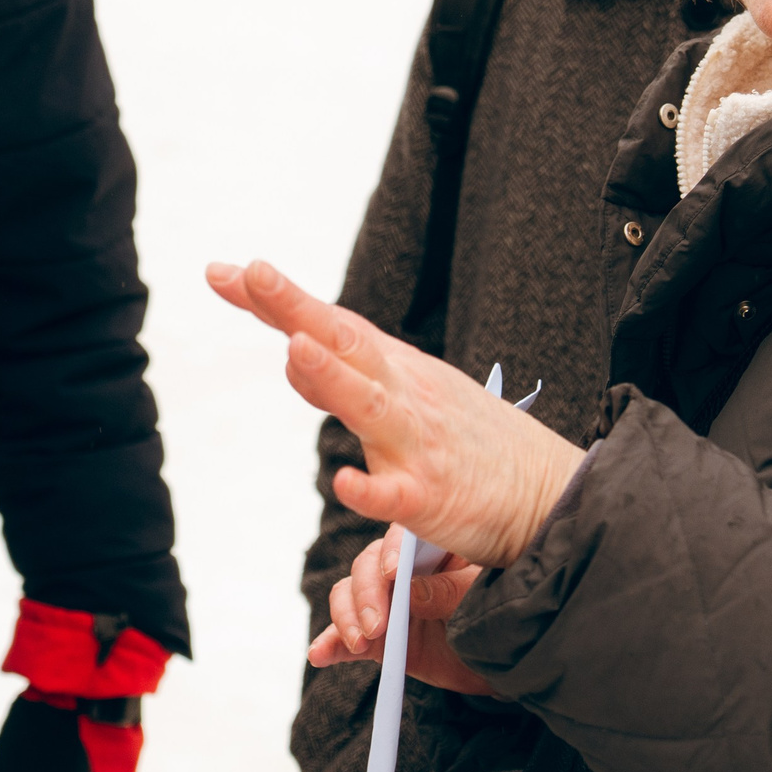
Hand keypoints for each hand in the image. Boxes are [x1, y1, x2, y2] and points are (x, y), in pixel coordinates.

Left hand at [206, 259, 583, 569]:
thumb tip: (291, 348)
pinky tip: (345, 484)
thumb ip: (345, 375)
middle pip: (345, 343)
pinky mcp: (432, 500)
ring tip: (294, 349)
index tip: (222, 271)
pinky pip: (395, 496)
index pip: (328, 324)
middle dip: (297, 308)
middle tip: (255, 272)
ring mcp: (417, 445)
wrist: (548, 491)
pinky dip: (370, 490)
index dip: (275, 300)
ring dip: (331, 377)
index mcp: (396, 369)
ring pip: (370, 406)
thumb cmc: (467, 442)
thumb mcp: (409, 394)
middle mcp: (404, 395)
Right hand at [310, 523, 495, 696]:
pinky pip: (344, 638)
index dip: (391, 553)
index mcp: (431, 550)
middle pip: (366, 568)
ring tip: (358, 644)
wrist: (499, 665)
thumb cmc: (499, 618)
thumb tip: (411, 591)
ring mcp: (385, 605)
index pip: (400, 540)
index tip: (392, 574)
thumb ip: (450, 591)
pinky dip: (329, 644)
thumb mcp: (482, 599)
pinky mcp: (376, 639)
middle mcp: (401, 572)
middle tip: (376, 627)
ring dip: (345, 618)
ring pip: (348, 596)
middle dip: (365, 595)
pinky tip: (319, 654)